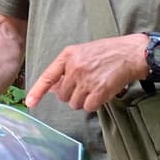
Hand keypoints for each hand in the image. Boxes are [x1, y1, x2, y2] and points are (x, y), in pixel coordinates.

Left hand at [25, 35, 144, 112]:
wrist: (130, 53)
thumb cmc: (107, 52)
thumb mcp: (82, 53)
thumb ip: (66, 68)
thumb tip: (53, 88)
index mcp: (68, 56)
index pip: (48, 77)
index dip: (37, 91)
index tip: (30, 102)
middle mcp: (75, 68)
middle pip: (63, 96)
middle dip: (72, 95)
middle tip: (85, 86)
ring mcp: (86, 80)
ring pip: (75, 103)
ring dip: (84, 101)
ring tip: (95, 88)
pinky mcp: (99, 91)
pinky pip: (88, 107)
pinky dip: (94, 104)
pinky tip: (102, 93)